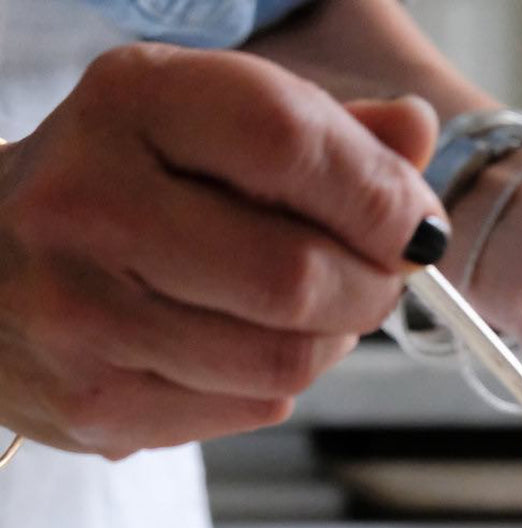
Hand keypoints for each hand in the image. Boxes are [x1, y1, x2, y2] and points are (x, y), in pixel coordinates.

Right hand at [0, 45, 445, 457]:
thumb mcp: (197, 125)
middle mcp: (92, 207)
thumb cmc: (112, 189)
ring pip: (288, 360)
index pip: (288, 144)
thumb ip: (314, 130)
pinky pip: (253, 408)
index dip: (381, 195)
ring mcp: (85, 318)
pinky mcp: (99, 406)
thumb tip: (417, 140)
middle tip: (379, 278)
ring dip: (334, 340)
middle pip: (299, 276)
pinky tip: (249, 346)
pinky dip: (281, 382)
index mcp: (127, 106)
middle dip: (372, 286)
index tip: (417, 223)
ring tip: (317, 312)